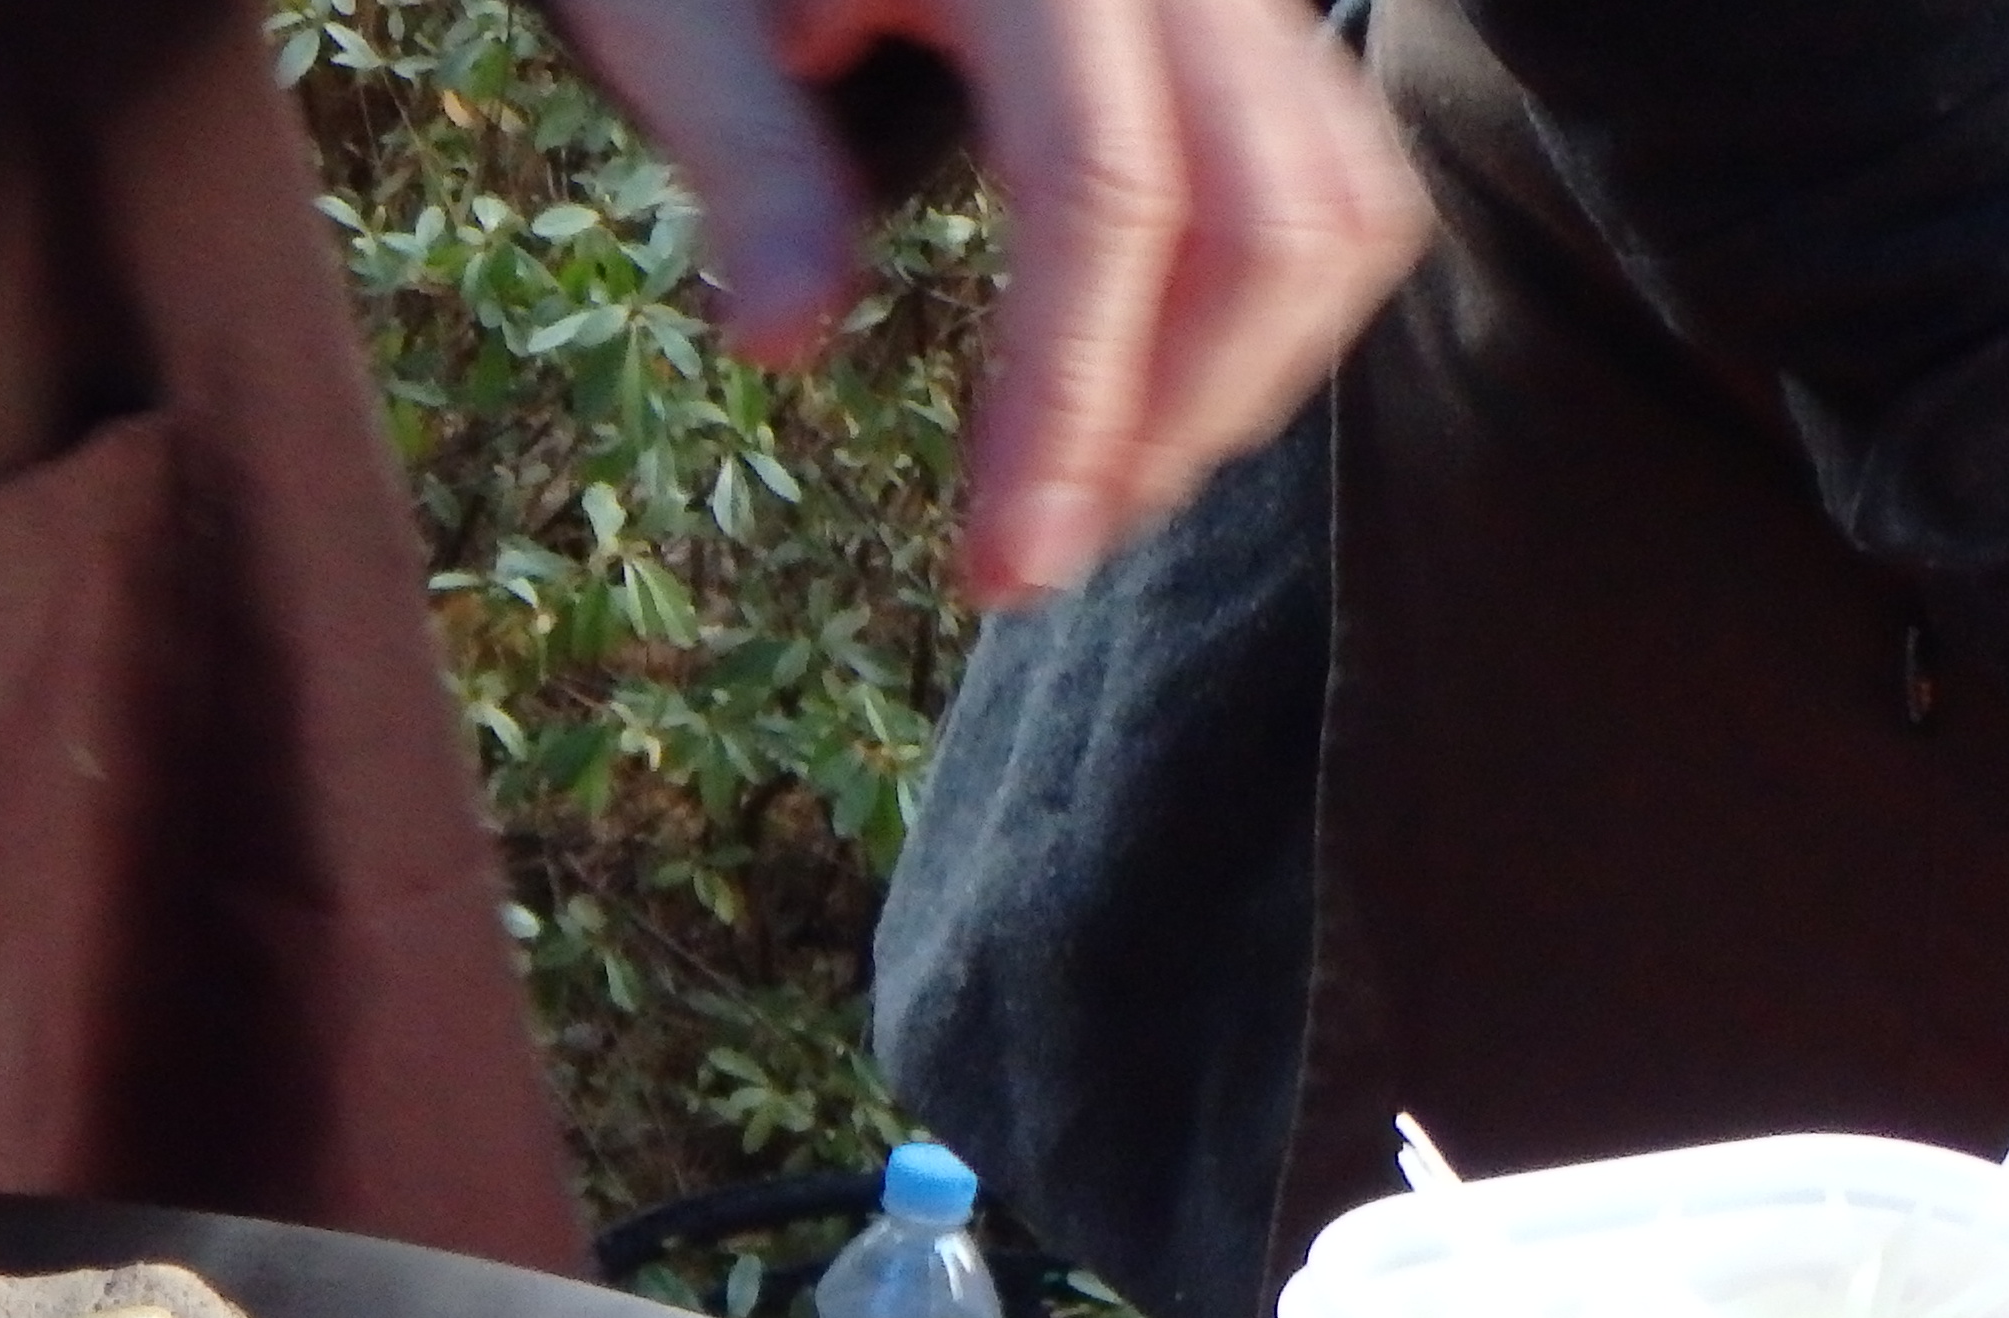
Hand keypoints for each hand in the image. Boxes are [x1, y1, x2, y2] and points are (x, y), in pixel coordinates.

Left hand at [556, 0, 1424, 604]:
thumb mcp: (670, 7)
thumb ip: (748, 156)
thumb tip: (786, 339)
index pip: (1107, 194)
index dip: (1069, 404)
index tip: (1001, 569)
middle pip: (1267, 218)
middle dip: (1165, 426)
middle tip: (1032, 563)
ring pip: (1338, 203)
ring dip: (1230, 388)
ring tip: (1086, 499)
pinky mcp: (1241, 11)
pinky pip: (1331, 169)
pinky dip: (1263, 311)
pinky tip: (1140, 399)